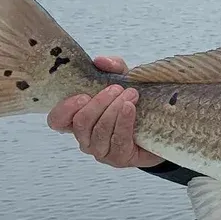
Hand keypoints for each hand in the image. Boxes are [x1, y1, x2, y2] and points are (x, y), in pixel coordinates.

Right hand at [46, 56, 163, 168]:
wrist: (163, 127)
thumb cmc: (134, 103)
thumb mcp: (124, 80)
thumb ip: (112, 67)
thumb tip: (100, 61)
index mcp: (79, 120)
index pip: (57, 121)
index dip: (64, 109)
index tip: (83, 95)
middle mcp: (86, 138)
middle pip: (81, 123)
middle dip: (99, 103)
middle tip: (118, 88)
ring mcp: (101, 151)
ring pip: (99, 131)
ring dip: (115, 109)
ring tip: (132, 94)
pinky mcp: (119, 158)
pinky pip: (117, 140)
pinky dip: (124, 121)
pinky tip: (131, 108)